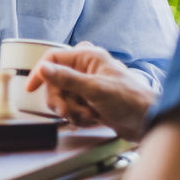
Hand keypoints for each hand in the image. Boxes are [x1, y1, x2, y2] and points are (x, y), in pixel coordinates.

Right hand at [25, 42, 155, 140]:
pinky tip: (93, 119)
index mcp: (88, 57)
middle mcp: (86, 69)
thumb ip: (67, 79)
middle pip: (55, 82)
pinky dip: (79, 117)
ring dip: (71, 111)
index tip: (31, 88)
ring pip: (62, 98)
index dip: (40, 73)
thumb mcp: (95, 89)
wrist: (148, 122)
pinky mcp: (90, 101)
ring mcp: (87, 86)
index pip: (53, 58)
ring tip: (88, 115)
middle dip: (61, 100)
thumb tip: (43, 68)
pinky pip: (71, 108)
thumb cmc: (130, 101)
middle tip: (69, 110)